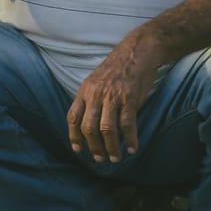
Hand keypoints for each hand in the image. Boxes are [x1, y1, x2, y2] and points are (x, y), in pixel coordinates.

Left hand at [68, 34, 162, 164]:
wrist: (137, 51)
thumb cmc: (118, 68)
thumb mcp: (96, 79)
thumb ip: (90, 98)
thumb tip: (87, 122)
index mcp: (85, 90)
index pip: (73, 117)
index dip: (74, 137)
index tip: (79, 150)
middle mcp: (96, 94)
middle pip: (89, 127)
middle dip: (94, 147)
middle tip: (100, 158)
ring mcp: (113, 96)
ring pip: (107, 129)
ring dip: (111, 147)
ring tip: (115, 157)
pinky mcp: (130, 98)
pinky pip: (128, 124)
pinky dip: (130, 139)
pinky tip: (133, 148)